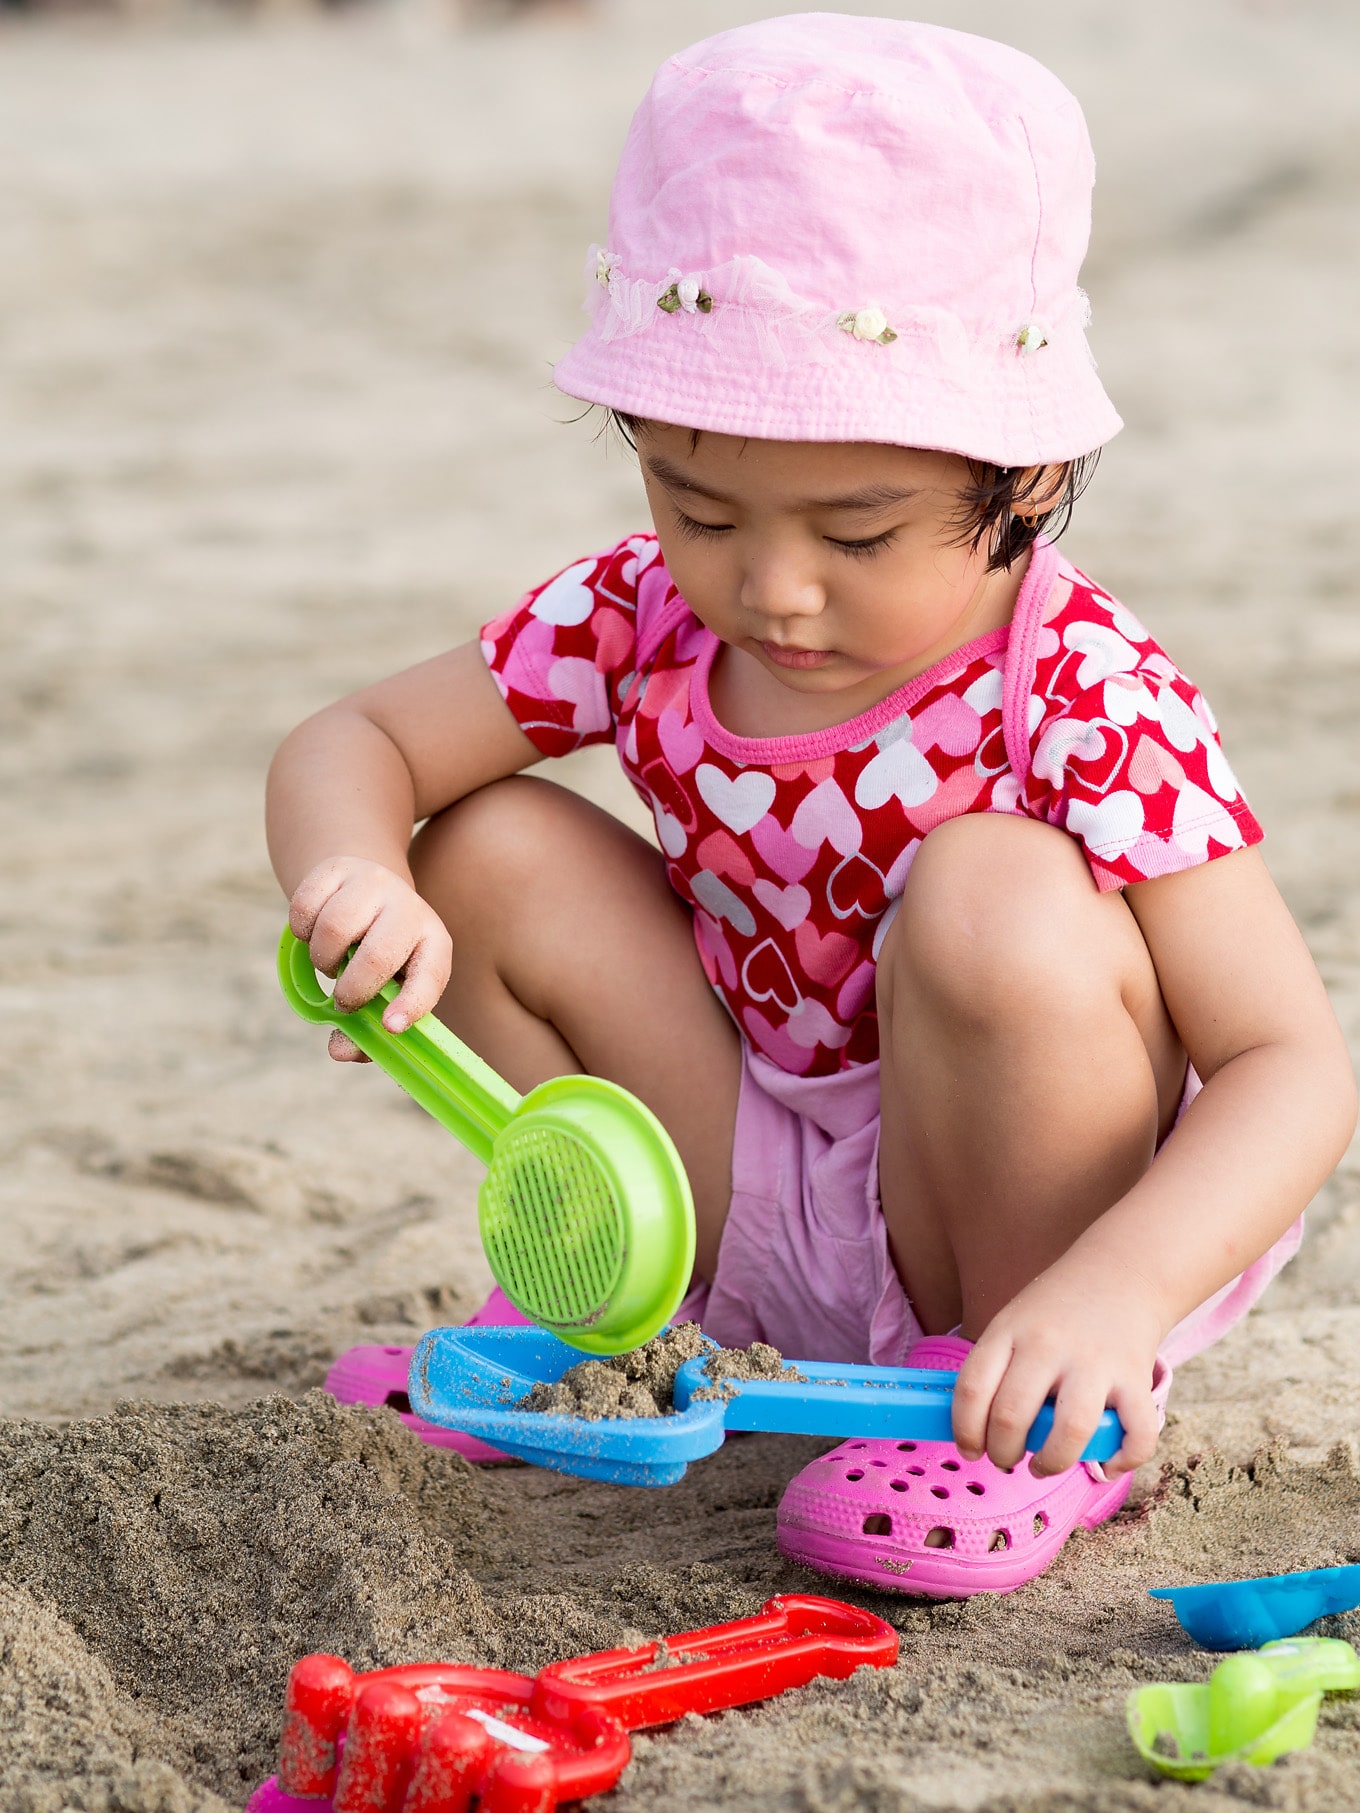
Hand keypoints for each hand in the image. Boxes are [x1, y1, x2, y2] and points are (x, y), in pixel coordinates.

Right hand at [288, 857, 452, 1062]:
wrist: (365, 888)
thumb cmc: (381, 954)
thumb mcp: (387, 987)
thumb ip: (367, 1029)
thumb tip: (339, 1051)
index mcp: (433, 944)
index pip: (430, 976)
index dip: (411, 1004)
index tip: (390, 1026)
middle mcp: (409, 909)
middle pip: (377, 956)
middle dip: (352, 991)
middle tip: (344, 1001)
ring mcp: (374, 884)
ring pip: (334, 930)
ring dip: (323, 960)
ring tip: (333, 962)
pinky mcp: (337, 869)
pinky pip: (304, 907)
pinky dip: (301, 932)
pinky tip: (315, 933)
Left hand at [950, 1258, 1165, 1478]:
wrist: (1121, 1274)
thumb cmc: (1056, 1310)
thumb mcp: (1012, 1321)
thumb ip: (996, 1367)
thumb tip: (975, 1429)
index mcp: (1009, 1330)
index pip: (971, 1388)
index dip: (965, 1430)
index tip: (970, 1449)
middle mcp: (1049, 1346)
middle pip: (1011, 1416)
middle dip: (1001, 1453)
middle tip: (1005, 1458)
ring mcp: (1095, 1363)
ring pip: (1069, 1432)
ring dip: (1051, 1463)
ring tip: (1043, 1466)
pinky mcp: (1136, 1379)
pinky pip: (1135, 1435)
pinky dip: (1121, 1461)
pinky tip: (1105, 1465)